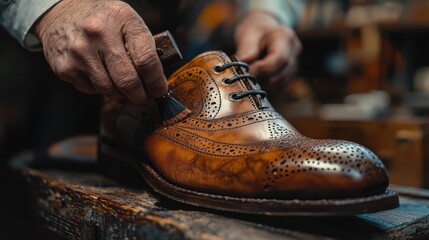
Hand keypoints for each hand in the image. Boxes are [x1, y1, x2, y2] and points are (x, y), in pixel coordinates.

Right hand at [34, 0, 166, 103]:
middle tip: (145, 97)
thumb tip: (156, 81)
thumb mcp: (128, 21)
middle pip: (128, 81)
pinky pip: (91, 90)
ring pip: (109, 90)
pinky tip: (100, 74)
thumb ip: (144, 46)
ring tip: (122, 84)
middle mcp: (99, 34)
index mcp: (122, 20)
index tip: (159, 90)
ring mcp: (80, 52)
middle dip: (141, 95)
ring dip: (120, 93)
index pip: (146, 60)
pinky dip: (100, 88)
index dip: (156, 82)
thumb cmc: (104, 20)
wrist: (62, 11)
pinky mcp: (65, 67)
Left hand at [235, 11, 301, 85]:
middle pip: (282, 73)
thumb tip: (242, 64)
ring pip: (281, 83)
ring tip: (249, 77)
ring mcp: (295, 63)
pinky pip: (279, 86)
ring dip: (264, 84)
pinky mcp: (290, 73)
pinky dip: (267, 86)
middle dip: (262, 78)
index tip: (246, 72)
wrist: (265, 30)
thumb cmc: (256, 30)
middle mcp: (294, 51)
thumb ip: (246, 48)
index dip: (263, 69)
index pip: (280, 58)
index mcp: (285, 37)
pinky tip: (257, 79)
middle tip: (245, 77)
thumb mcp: (248, 33)